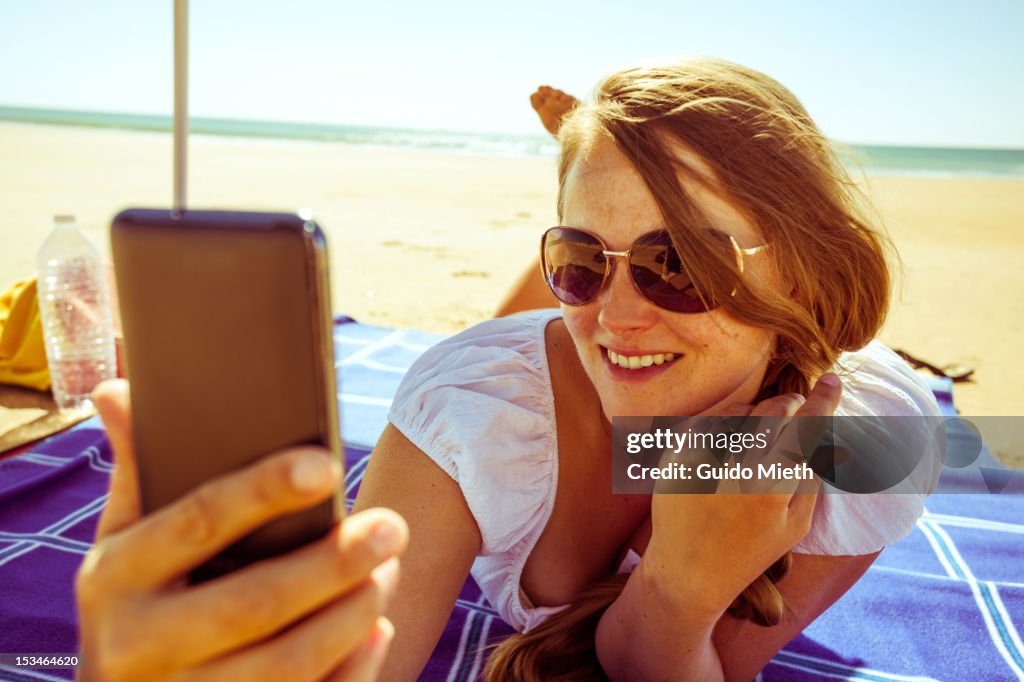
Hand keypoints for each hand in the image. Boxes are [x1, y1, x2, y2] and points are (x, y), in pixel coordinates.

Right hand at [76, 380, 408, 680]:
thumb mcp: (125, 542)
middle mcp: (135, 646)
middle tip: (392, 527)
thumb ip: (138, 472)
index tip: (327, 464)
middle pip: (254, 602)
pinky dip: (349, 671)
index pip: (198, 522)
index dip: (264, 490)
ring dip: (351, 615)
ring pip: (285, 664)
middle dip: (333, 563)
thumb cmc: (139, 602)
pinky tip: (376, 633)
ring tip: (387, 572)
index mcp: (112, 578)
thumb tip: (119, 389)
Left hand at [643, 375, 841, 619]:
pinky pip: (709, 420)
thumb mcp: (794, 524)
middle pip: (773, 410)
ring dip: (758, 413)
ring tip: (761, 437)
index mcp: (770, 488)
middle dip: (791, 403)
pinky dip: (726, 424)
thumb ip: (812, 477)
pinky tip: (731, 443)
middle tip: (797, 407)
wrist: (687, 568)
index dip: (822, 401)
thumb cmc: (750, 550)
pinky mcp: (676, 454)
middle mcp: (734, 469)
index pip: (805, 430)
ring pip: (740, 410)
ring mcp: (701, 458)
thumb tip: (828, 437)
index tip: (831, 380)